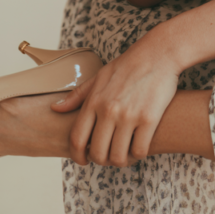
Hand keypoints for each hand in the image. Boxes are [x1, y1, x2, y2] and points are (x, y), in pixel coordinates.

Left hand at [52, 36, 178, 166]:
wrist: (159, 53)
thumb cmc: (128, 64)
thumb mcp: (99, 76)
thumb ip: (78, 95)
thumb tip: (55, 108)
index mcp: (94, 101)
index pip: (77, 140)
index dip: (78, 156)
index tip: (84, 159)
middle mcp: (109, 110)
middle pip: (98, 153)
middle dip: (102, 160)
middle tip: (108, 156)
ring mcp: (129, 115)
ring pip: (118, 156)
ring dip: (121, 161)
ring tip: (124, 154)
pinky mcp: (149, 119)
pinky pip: (140, 150)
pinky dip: (138, 155)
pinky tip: (138, 147)